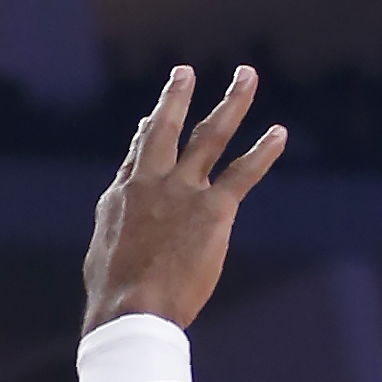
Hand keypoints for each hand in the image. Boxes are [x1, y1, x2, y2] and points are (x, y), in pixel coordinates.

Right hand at [81, 65, 285, 335]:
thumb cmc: (115, 298)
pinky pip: (243, 173)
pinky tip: (279, 133)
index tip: (151, 116)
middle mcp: (151, 182)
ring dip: (232, 102)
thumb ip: (115, 234)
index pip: (138, 154)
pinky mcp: (213, 210)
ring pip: (210, 135)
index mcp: (121, 196)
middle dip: (176, 96)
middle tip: (185, 72)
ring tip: (246, 75)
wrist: (132, 309)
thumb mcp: (103, 256)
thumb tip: (119, 238)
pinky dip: (263, 151)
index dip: (147, 132)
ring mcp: (182, 191)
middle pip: (165, 128)